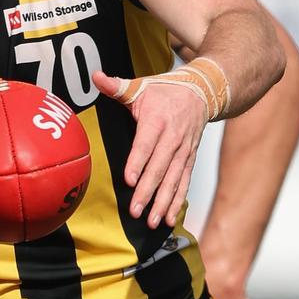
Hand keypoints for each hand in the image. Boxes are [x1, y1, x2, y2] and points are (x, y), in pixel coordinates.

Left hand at [93, 70, 206, 227]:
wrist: (202, 91)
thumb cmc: (164, 90)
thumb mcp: (140, 85)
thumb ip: (117, 86)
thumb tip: (96, 76)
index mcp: (158, 119)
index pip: (146, 144)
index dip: (138, 162)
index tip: (129, 179)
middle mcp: (174, 137)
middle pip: (160, 167)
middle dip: (147, 190)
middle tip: (135, 211)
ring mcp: (184, 150)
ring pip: (173, 179)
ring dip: (162, 202)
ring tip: (151, 221)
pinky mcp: (190, 159)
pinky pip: (184, 182)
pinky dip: (177, 201)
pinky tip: (168, 218)